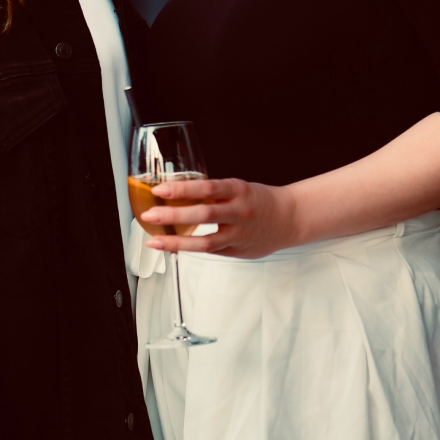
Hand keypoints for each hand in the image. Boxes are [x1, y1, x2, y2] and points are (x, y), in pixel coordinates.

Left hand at [142, 177, 297, 258]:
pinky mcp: (239, 251)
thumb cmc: (258, 200)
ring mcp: (240, 234)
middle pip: (203, 215)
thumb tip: (178, 193)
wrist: (290, 218)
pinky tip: (172, 246)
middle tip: (149, 215)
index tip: (159, 190)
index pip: (207, 188)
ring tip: (155, 240)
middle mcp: (239, 212)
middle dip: (173, 215)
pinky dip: (190, 249)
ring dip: (177, 241)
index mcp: (238, 190)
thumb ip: (212, 193)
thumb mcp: (237, 188)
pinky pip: (211, 251)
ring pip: (206, 242)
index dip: (182, 189)